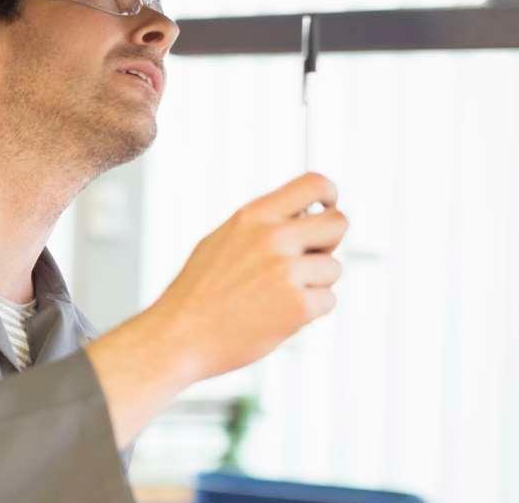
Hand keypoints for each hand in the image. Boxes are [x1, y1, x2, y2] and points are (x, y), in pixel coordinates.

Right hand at [150, 172, 348, 381]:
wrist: (179, 335)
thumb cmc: (199, 291)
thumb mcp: (223, 239)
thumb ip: (262, 225)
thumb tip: (306, 216)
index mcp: (253, 216)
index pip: (314, 184)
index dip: (330, 195)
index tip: (327, 209)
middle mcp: (272, 238)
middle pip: (338, 223)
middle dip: (330, 242)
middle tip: (308, 259)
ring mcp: (286, 272)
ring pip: (333, 268)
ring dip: (316, 283)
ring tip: (278, 295)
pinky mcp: (298, 306)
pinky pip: (328, 300)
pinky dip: (309, 310)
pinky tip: (277, 314)